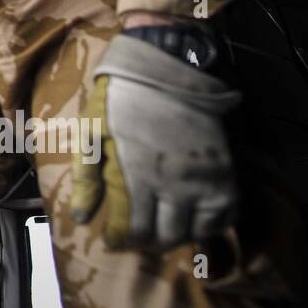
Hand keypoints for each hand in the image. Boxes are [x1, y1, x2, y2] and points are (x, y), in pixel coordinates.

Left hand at [69, 32, 240, 250]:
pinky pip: (226, 214)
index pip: (134, 230)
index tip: (113, 240)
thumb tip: (81, 216)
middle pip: (166, 236)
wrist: (167, 66)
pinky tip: (194, 218)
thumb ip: (87, 176)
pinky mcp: (225, 171)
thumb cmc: (122, 97)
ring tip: (163, 227)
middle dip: (147, 242)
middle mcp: (176, 184)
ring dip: (178, 235)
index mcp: (140, 175)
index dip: (121, 241)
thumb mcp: (92, 130)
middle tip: (137, 235)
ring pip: (197, 231)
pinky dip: (211, 224)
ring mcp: (205, 179)